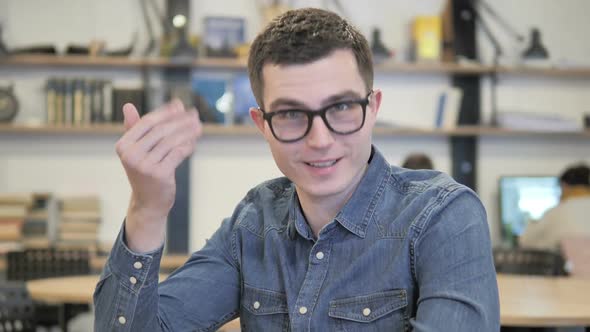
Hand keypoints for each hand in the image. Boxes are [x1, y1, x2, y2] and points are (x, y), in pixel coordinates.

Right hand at [115, 99, 201, 250]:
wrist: (148, 202)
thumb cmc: (145, 172)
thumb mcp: (137, 150)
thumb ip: (135, 128)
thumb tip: (128, 105)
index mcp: (123, 145)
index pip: (147, 122)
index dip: (166, 112)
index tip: (180, 105)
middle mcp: (131, 155)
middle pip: (161, 130)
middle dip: (180, 120)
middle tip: (195, 115)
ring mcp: (144, 165)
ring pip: (171, 141)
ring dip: (188, 132)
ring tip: (199, 126)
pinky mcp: (159, 174)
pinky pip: (178, 153)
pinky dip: (188, 145)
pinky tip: (194, 141)